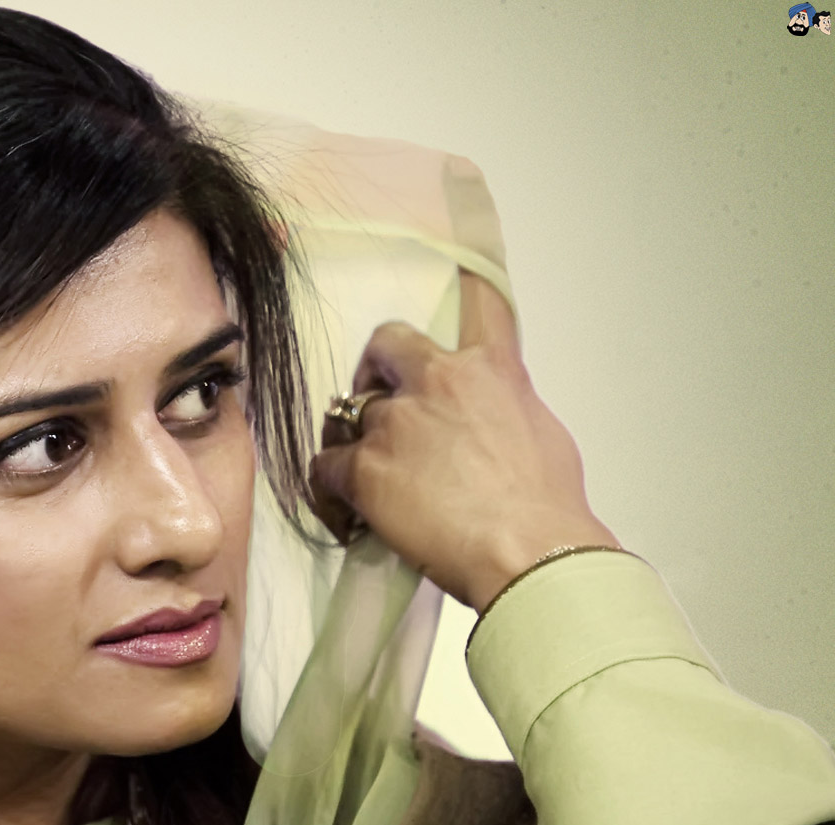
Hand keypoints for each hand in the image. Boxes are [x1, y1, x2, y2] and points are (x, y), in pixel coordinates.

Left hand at [307, 272, 621, 612]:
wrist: (529, 552)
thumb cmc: (546, 507)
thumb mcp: (541, 436)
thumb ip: (504, 408)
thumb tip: (489, 419)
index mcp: (491, 369)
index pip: (477, 302)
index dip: (461, 275)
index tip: (453, 227)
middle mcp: (439, 381)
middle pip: (384, 345)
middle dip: (375, 370)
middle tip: (378, 406)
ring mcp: (395, 423)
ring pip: (348, 414)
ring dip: (354, 442)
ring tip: (370, 483)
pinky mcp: (363, 468)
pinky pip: (323, 466)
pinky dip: (328, 489)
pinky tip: (346, 514)